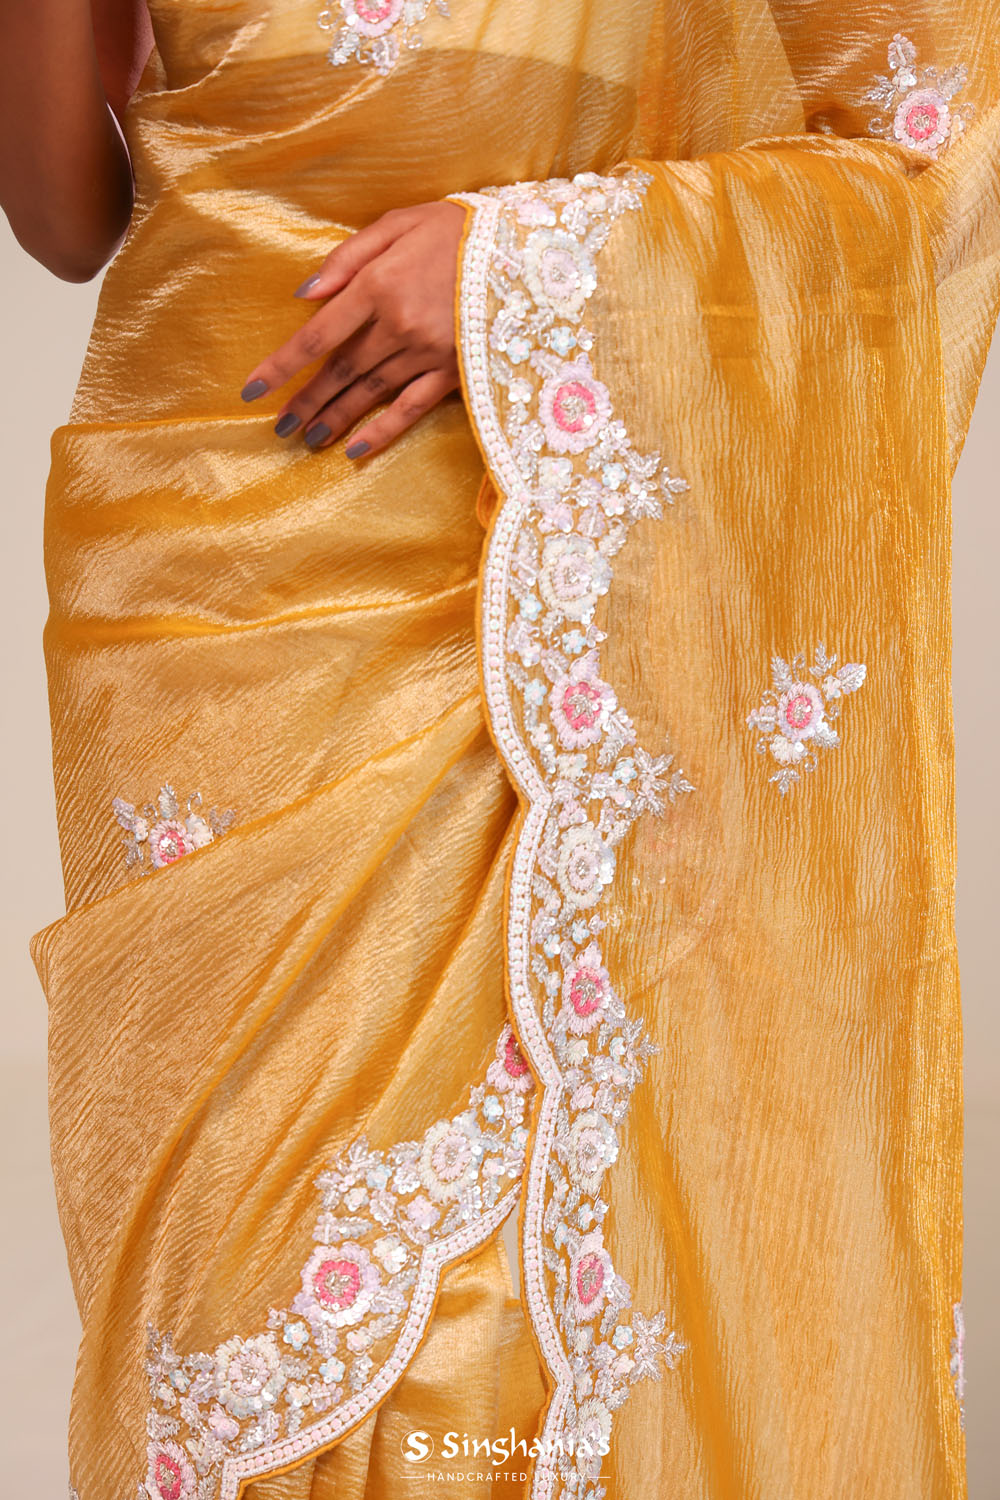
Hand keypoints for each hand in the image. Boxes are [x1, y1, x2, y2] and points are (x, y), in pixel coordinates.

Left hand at [239, 200, 467, 457]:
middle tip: (278, 426)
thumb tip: (304, 294)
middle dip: (305, 400)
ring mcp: (426, 353)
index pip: (318, 334)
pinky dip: (381, 432)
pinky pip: (410, 409)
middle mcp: (397, 324)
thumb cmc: (461, 231)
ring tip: (306, 438)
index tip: (252, 389)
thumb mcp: (402, 222)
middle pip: (340, 370)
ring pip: (369, 393)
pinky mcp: (453, 373)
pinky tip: (355, 451)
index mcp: (379, 285)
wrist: (531, 251)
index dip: (283, 364)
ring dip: (334, 418)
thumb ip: (349, 256)